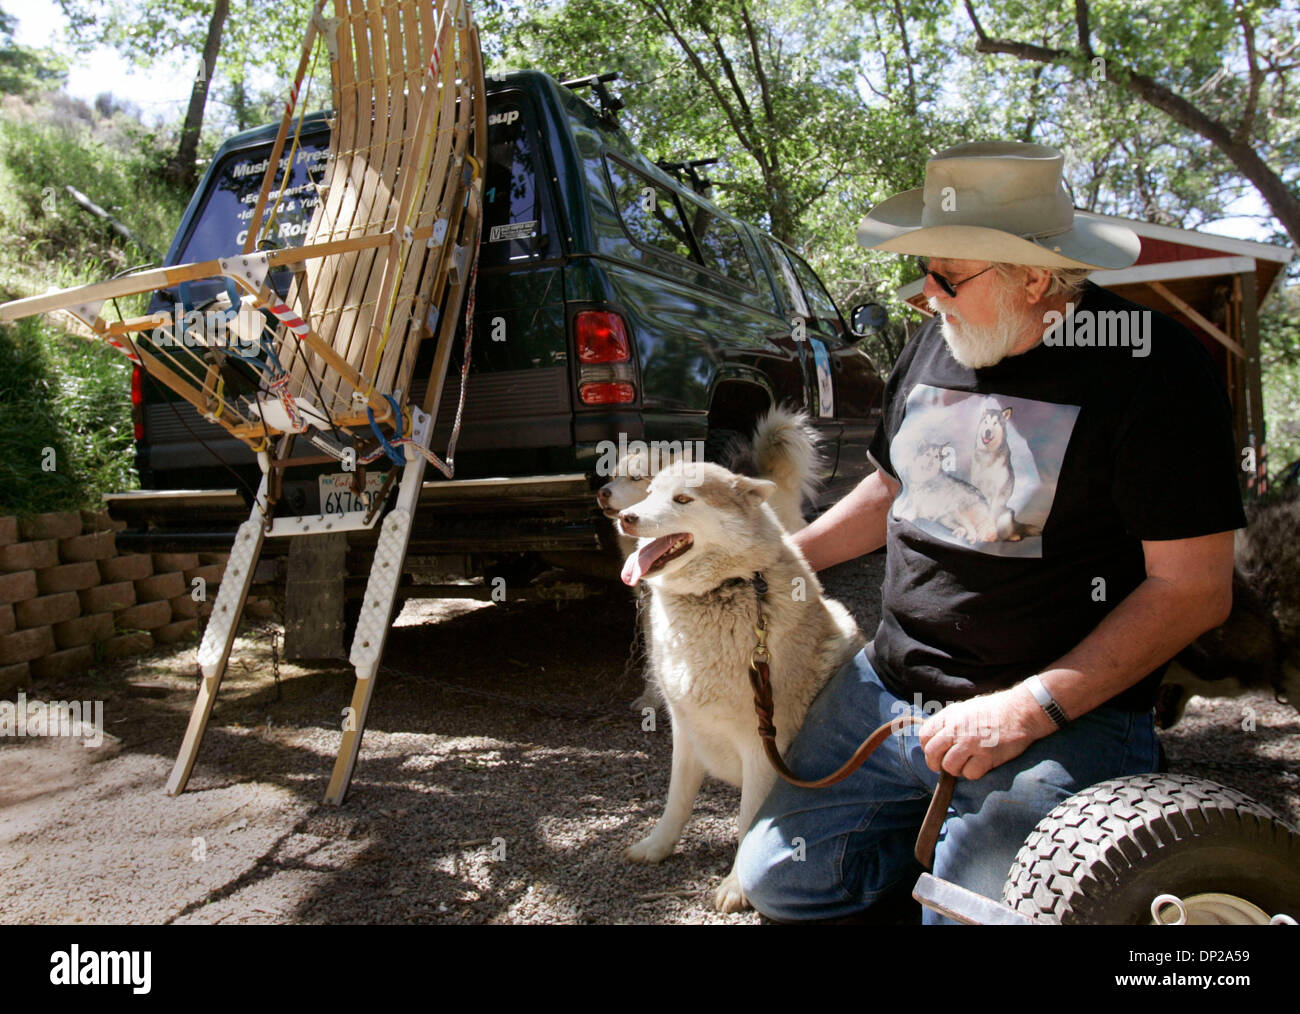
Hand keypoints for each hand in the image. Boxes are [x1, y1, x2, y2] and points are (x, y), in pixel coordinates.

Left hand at [919, 685, 1056, 779]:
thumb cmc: (995, 710)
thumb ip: (949, 722)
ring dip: (956, 770)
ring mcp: (971, 743)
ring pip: (950, 767)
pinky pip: (970, 774)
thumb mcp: (966, 708)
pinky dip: (973, 773)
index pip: (925, 736)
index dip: (927, 747)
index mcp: (950, 716)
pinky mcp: (986, 756)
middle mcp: (956, 729)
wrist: (1021, 712)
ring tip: (965, 765)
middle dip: (935, 764)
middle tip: (942, 767)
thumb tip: (937, 739)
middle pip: (932, 753)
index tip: (934, 752)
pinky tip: (980, 766)